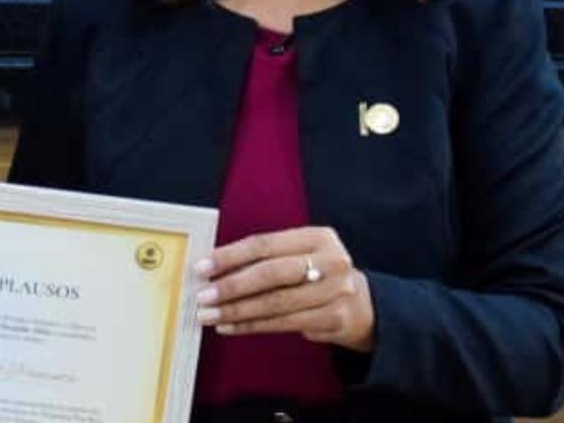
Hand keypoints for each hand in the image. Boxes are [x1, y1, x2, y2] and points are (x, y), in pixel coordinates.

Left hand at [194, 226, 374, 351]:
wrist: (361, 304)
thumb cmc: (317, 274)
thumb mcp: (300, 254)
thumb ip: (264, 257)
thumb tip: (214, 267)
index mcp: (318, 237)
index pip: (265, 244)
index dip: (230, 256)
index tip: (202, 267)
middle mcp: (331, 262)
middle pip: (271, 274)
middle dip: (231, 286)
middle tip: (203, 295)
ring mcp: (335, 292)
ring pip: (275, 303)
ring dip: (236, 311)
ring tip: (209, 315)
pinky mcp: (333, 319)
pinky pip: (282, 324)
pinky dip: (251, 326)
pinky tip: (229, 326)